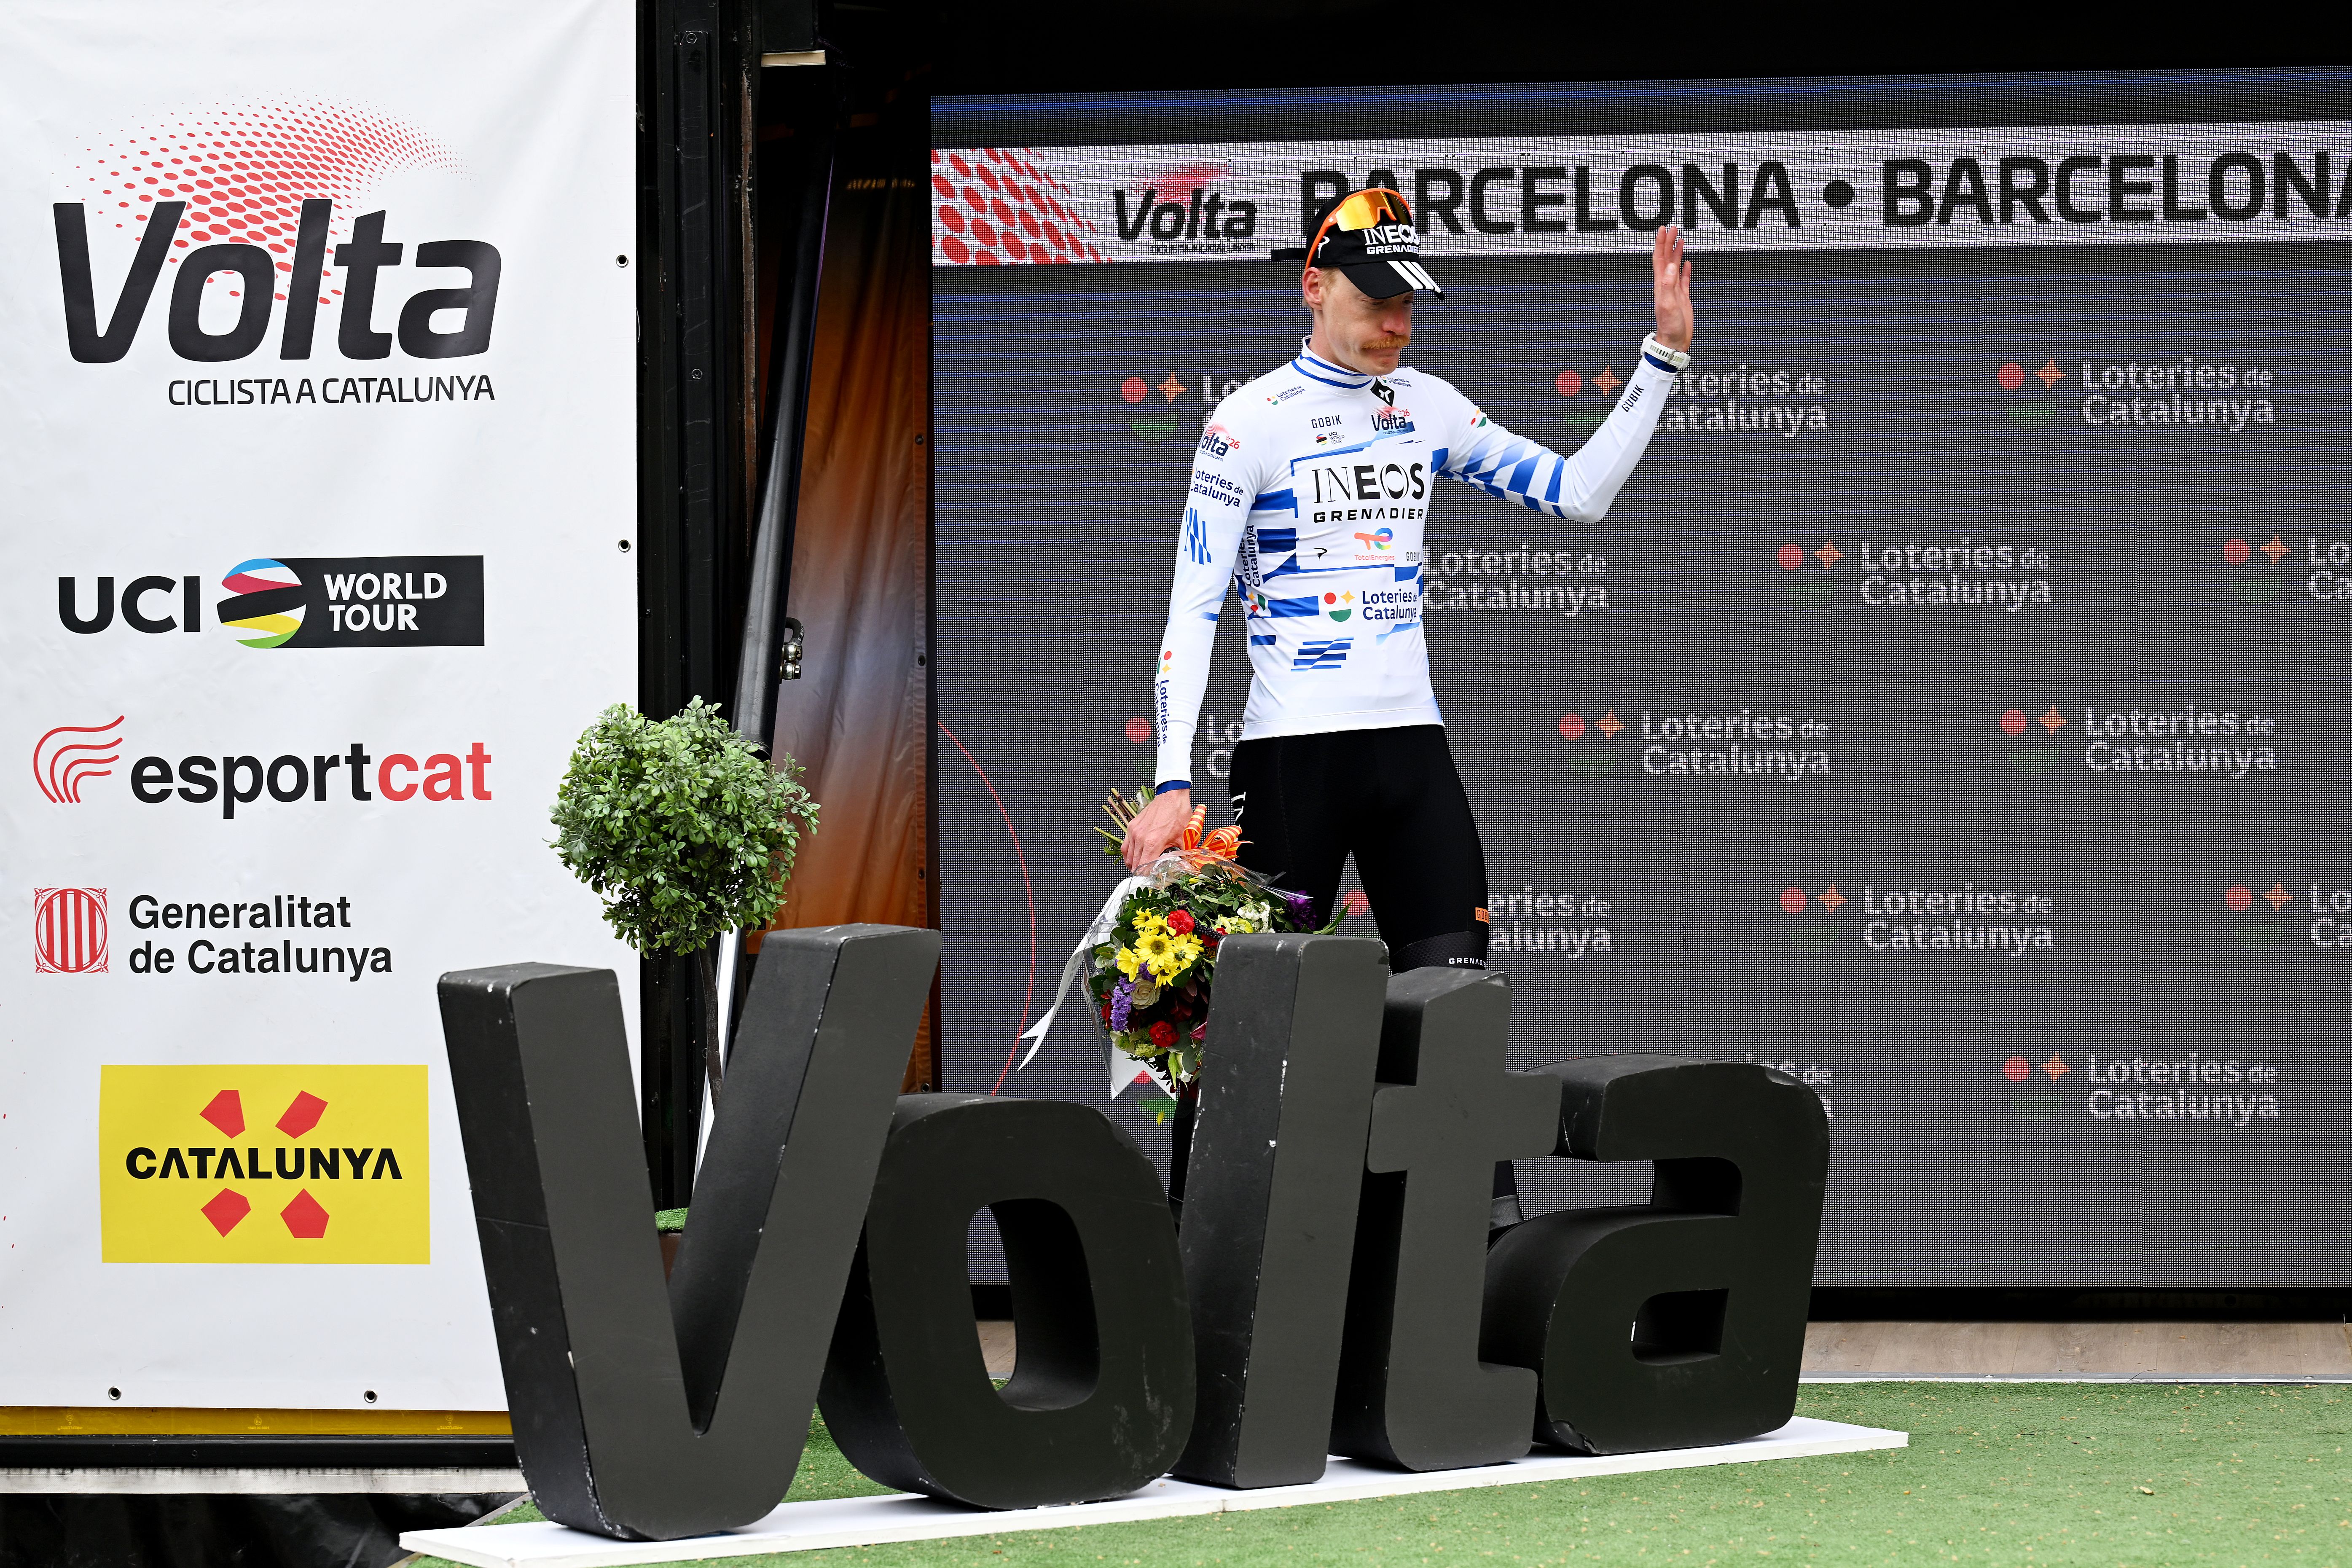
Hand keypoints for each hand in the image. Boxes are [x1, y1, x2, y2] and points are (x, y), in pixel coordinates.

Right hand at [1122, 787, 1191, 873]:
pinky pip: (1126, 846)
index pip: (1144, 868)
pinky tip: (1134, 858)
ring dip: (1133, 865)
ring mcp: (1134, 832)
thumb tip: (1181, 867)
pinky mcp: (1131, 826)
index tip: (1151, 882)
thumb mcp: (1183, 838)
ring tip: (1141, 870)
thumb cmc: (1178, 814)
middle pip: (1135, 865)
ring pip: (1128, 856)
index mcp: (1153, 842)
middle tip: (1147, 878)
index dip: (1147, 878)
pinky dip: (1129, 854)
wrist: (1172, 796)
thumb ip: (1180, 855)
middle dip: (1140, 874)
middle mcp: (1140, 838)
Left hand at [1651, 225, 1692, 351]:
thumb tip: (1670, 266)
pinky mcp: (1682, 297)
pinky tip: (1687, 263)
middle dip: (1668, 243)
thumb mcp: (1667, 305)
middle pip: (1666, 259)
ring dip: (1676, 253)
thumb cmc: (1670, 327)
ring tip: (1679, 240)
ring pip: (1674, 267)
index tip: (1663, 229)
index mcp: (1661, 285)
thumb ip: (1667, 285)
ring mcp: (1674, 291)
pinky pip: (1683, 280)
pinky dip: (1685, 270)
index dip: (1661, 244)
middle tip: (1672, 229)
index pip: (1659, 259)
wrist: (1674, 341)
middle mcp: (1666, 286)